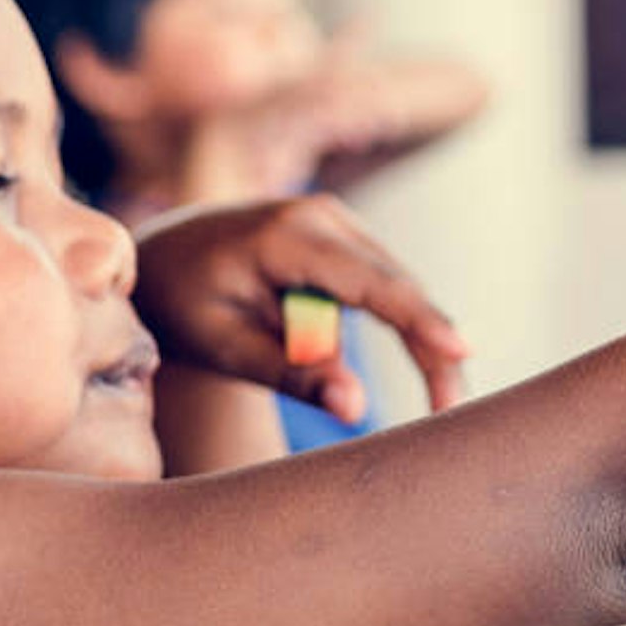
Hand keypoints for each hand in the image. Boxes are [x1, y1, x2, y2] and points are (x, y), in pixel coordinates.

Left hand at [132, 195, 469, 422]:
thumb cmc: (184, 303)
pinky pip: (385, 287)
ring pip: (398, 289)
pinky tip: (420, 358)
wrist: (164, 257)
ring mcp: (338, 220)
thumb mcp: (222, 346)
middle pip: (398, 288)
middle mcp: (322, 215)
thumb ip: (288, 373)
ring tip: (437, 398)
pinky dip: (400, 324)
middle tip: (450, 410)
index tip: (461, 351)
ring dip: (421, 341)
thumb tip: (353, 409)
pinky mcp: (346, 238)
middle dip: (432, 348)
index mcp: (286, 235)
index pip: (369, 282)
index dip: (418, 319)